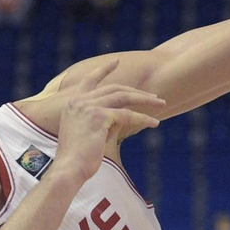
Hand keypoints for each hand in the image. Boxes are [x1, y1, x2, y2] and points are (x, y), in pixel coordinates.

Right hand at [52, 60, 164, 181]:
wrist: (69, 168)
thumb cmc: (78, 158)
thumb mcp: (89, 133)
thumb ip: (105, 120)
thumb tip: (126, 116)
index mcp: (73, 103)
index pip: (89, 80)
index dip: (104, 70)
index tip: (116, 61)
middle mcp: (79, 101)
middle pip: (114, 88)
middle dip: (136, 91)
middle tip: (154, 96)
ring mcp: (88, 107)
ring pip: (123, 97)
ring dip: (144, 99)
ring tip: (160, 103)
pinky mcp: (99, 117)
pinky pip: (127, 115)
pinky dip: (142, 118)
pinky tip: (154, 123)